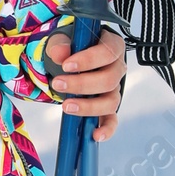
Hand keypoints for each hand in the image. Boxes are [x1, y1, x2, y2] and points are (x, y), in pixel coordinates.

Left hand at [44, 26, 127, 142]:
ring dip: (88, 106)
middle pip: (109, 80)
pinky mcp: (108, 108)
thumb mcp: (63, 40)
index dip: (88, 60)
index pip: (108, 52)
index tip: (66, 65)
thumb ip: (60, 44)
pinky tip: (95, 135)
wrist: (71, 61)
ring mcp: (114, 90)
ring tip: (65, 106)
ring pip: (110, 101)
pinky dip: (107, 129)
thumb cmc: (71, 48)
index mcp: (112, 47)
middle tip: (57, 84)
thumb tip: (60, 53)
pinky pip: (112, 120)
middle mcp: (117, 69)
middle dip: (81, 84)